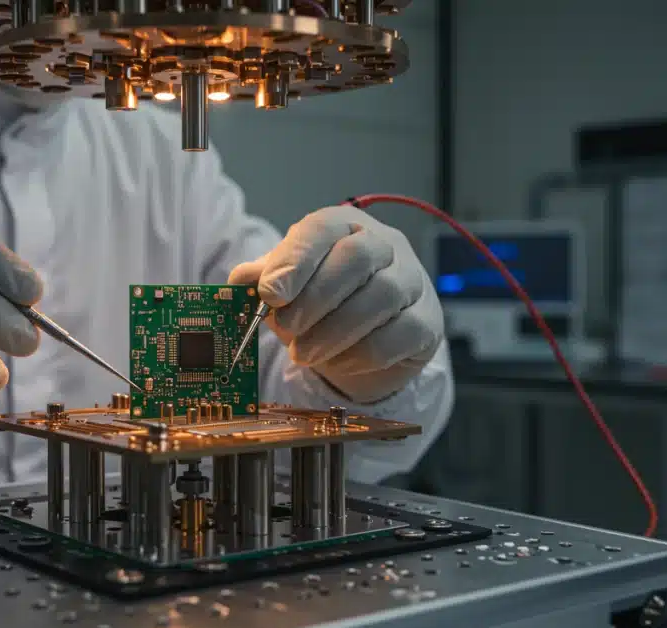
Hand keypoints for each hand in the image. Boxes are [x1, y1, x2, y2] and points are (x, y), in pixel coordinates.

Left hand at [229, 205, 442, 402]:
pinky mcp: (427, 321)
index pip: (322, 228)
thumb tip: (239, 281)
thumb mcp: (288, 287)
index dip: (295, 260)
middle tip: (285, 328)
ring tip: (303, 354)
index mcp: (345, 226)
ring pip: (381, 297)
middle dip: (314, 298)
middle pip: (356, 258)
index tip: (269, 294)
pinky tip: (339, 362)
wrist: (365, 340)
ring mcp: (413, 280)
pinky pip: (400, 334)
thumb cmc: (323, 303)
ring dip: (334, 331)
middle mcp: (385, 245)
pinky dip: (363, 352)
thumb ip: (263, 279)